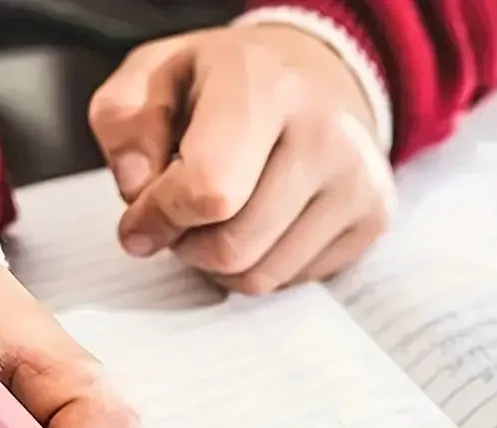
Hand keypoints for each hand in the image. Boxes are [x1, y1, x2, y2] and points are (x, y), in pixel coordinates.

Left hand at [89, 23, 395, 293]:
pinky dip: (258, 266)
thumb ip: (123, 126)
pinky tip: (256, 226)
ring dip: (218, 265)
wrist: (316, 76)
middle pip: (232, 248)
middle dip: (187, 247)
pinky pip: (291, 282)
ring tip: (216, 222)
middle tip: (179, 220)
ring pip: (260, 278)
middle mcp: (326, 134)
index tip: (138, 221)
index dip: (160, 219)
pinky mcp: (373, 218)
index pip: (208, 191)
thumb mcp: (154, 78)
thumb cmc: (225, 84)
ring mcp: (359, 181)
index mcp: (265, 86)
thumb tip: (136, 191)